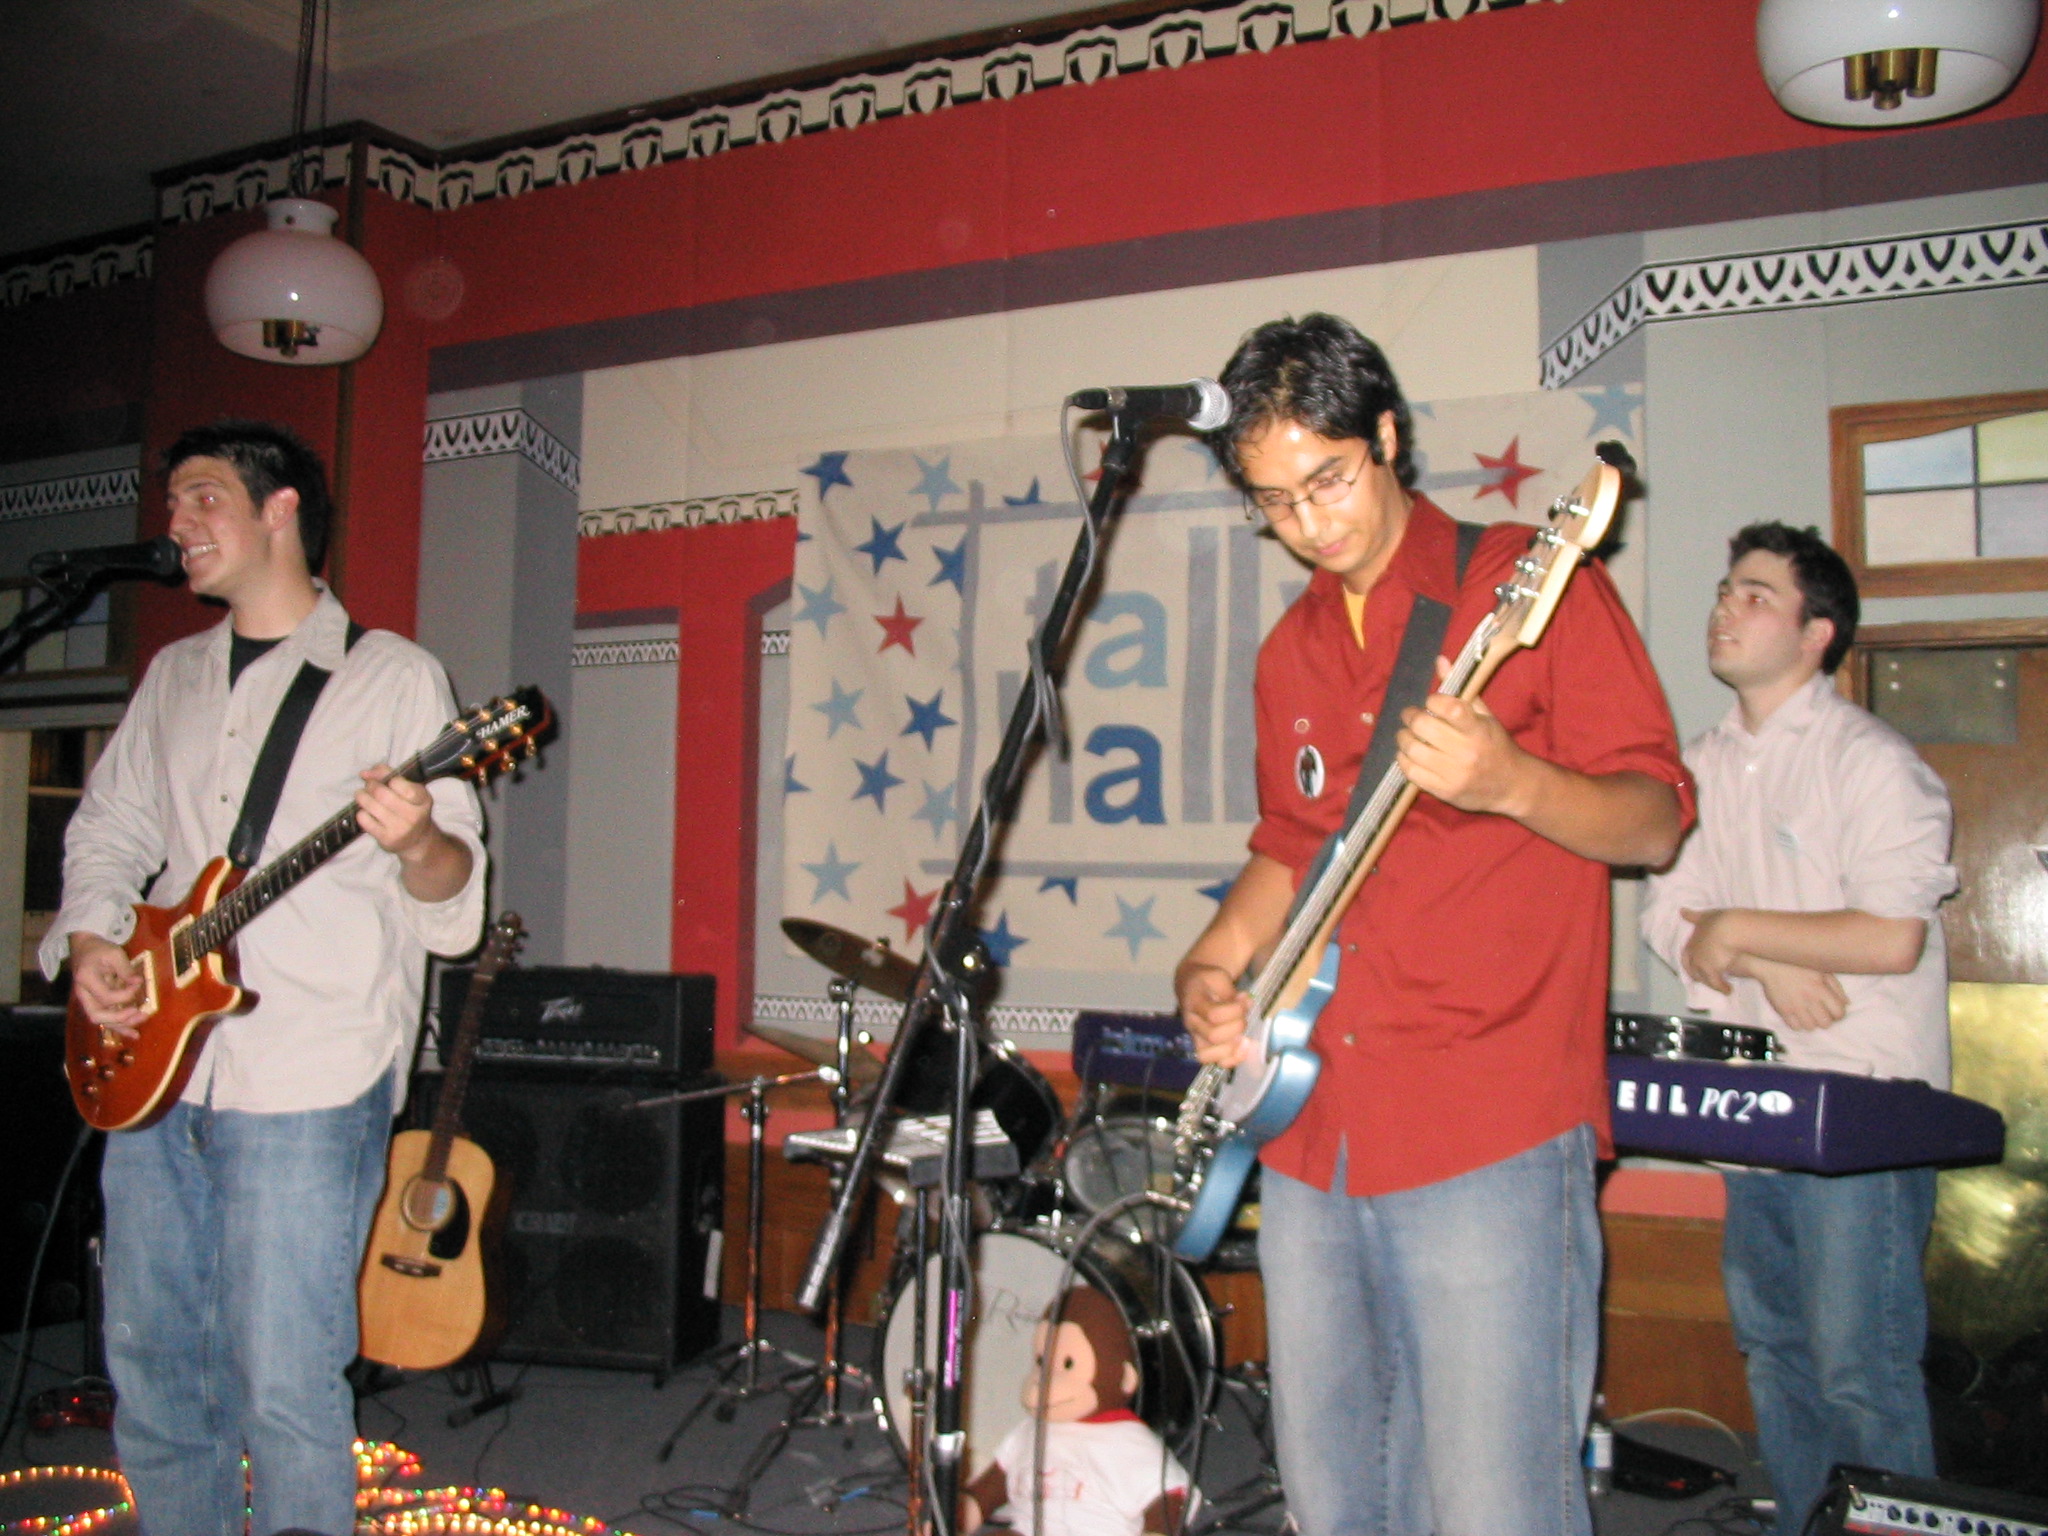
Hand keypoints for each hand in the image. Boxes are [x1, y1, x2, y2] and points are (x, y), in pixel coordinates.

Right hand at [69, 932, 146, 1034]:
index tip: (139, 984)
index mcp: (86, 979)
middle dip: (120, 1018)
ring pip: (101, 1021)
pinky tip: (133, 1034)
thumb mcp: (114, 953)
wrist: (85, 947)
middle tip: (140, 1013)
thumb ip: (126, 969)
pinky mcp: (95, 1003)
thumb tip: (139, 983)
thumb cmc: (99, 949)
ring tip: (139, 1031)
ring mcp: (87, 1000)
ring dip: (121, 1026)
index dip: (126, 994)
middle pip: (97, 1015)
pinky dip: (118, 1027)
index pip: (106, 996)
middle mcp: (83, 994)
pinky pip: (105, 1018)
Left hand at [356, 767, 439, 863]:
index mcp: (422, 799)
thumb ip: (389, 775)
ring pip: (370, 805)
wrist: (418, 840)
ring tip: (362, 795)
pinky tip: (367, 812)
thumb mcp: (410, 789)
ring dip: (361, 796)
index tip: (385, 779)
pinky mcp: (387, 839)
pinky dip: (361, 812)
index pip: (399, 783)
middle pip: (381, 794)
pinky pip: (364, 820)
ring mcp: (400, 829)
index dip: (386, 777)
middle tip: (369, 786)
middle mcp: (414, 815)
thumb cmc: (411, 808)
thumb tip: (364, 773)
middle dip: (370, 785)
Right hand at [1177, 962, 1252, 1067]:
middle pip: (1214, 1036)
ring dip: (1233, 1047)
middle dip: (1237, 1026)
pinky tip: (1243, 1047)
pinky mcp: (1204, 1048)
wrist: (1192, 986)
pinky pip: (1216, 1062)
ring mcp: (1196, 1038)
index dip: (1235, 1010)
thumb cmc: (1207, 981)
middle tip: (1244, 1016)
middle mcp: (1192, 1023)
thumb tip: (1245, 1002)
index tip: (1243, 1000)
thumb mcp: (1218, 976)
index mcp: (1194, 1002)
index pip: (1214, 1014)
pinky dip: (1233, 1059)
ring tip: (1243, 1035)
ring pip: (1210, 1055)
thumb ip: (1230, 990)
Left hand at [1397, 665, 1529, 815]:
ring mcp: (1454, 774)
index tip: (1431, 701)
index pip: (1451, 709)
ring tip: (1407, 734)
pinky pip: (1411, 773)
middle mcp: (1467, 753)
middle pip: (1424, 728)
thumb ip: (1461, 690)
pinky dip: (1403, 760)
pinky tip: (1408, 754)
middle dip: (1411, 717)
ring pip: (1413, 750)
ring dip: (1403, 738)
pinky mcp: (1444, 791)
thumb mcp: (1485, 716)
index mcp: (1479, 730)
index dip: (1434, 700)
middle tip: (1410, 715)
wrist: (1511, 785)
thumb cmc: (1495, 745)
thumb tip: (1439, 661)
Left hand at [1680, 908, 1739, 992]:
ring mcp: (1702, 963)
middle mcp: (1693, 953)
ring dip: (1712, 984)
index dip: (1691, 962)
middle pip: (1692, 969)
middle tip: (1706, 981)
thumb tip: (1681, 911)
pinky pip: (1716, 983)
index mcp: (1691, 941)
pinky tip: (1728, 990)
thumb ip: (1694, 917)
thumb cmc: (1721, 920)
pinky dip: (1722, 988)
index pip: (1687, 955)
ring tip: (1723, 988)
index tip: (1695, 967)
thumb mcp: (1706, 916)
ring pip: (1704, 978)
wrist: (1731, 928)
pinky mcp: (1712, 970)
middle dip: (1698, 976)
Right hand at [1746, 956, 1847, 1031]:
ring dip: (1812, 1022)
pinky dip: (1798, 1024)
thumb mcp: (1822, 971)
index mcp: (1820, 989)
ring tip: (1809, 1014)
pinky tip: (1798, 1015)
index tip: (1834, 1010)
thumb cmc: (1798, 964)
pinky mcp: (1782, 1010)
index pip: (1839, 1012)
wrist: (1771, 963)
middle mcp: (1809, 1000)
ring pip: (1810, 1027)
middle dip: (1826, 1019)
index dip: (1839, 1014)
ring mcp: (1794, 1006)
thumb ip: (1836, 987)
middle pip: (1825, 1023)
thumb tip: (1847, 1004)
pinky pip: (1794, 1027)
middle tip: (1821, 1013)